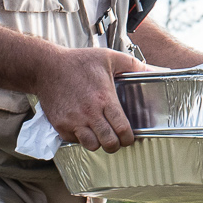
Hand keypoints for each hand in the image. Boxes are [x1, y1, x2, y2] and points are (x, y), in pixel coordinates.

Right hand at [34, 47, 148, 152]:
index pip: (123, 129)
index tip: (129, 136)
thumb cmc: (78, 62)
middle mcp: (89, 113)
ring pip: (92, 146)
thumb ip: (133, 64)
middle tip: (116, 139)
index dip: (129, 138)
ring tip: (100, 135)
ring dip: (99, 143)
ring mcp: (73, 121)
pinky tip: (84, 128)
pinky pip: (75, 141)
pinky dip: (81, 139)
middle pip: (109, 143)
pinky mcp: (60, 125)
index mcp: (104, 98)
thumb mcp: (108, 57)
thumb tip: (156, 70)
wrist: (46, 67)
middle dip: (116, 144)